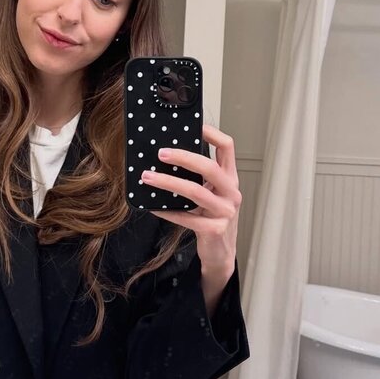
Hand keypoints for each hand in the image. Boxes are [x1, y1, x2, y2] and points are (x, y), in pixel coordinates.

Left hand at [140, 125, 240, 310]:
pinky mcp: (215, 230)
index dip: (212, 133)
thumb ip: (199, 178)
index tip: (194, 125)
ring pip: (195, 192)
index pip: (227, 147)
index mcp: (230, 178)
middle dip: (183, 157)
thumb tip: (166, 158)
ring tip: (147, 177)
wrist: (221, 253)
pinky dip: (167, 211)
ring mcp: (225, 212)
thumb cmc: (212, 218)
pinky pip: (187, 218)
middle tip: (160, 153)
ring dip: (168, 183)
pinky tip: (153, 207)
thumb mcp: (211, 194)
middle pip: (210, 167)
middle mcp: (231, 192)